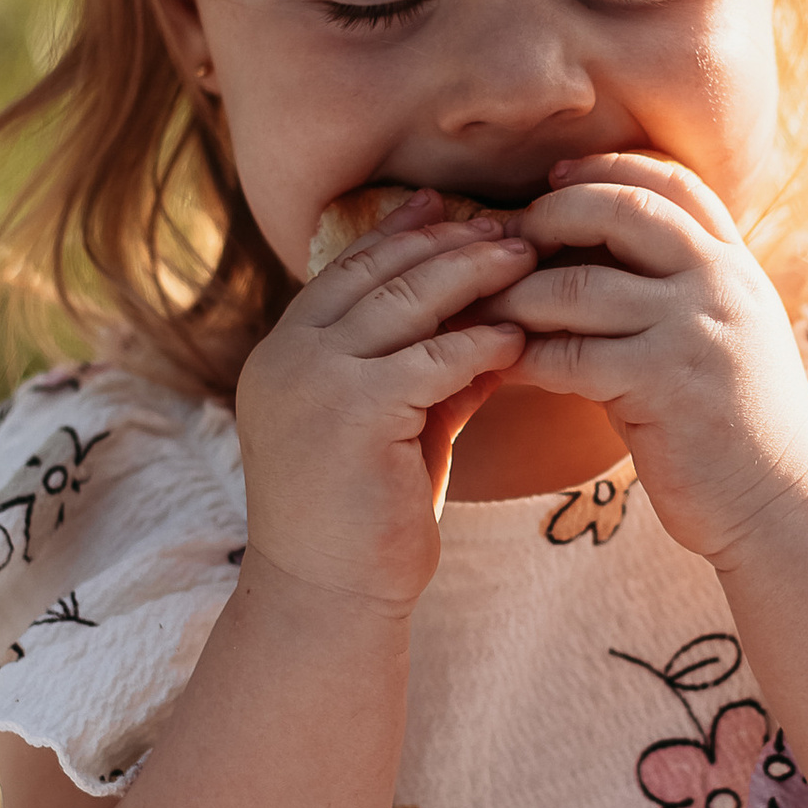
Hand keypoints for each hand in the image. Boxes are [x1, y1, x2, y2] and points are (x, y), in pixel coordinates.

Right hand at [235, 198, 535, 608]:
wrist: (329, 601)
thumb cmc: (363, 523)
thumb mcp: (395, 430)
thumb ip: (428, 375)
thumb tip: (493, 325)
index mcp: (282, 356)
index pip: (346, 273)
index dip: (399, 234)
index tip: (447, 207)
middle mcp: (287, 358)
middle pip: (377, 274)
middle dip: (446, 242)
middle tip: (506, 225)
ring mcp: (313, 380)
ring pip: (405, 302)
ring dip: (471, 274)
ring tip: (525, 256)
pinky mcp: (353, 412)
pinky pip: (431, 358)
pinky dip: (478, 342)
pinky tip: (517, 335)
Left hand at [482, 153, 807, 566]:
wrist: (782, 506)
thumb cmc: (739, 427)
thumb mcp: (725, 338)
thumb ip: (678, 292)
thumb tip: (593, 255)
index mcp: (736, 267)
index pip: (672, 181)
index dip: (607, 168)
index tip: (556, 178)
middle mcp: (721, 285)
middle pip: (622, 209)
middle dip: (552, 214)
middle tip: (506, 237)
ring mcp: (693, 332)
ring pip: (578, 287)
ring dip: (519, 297)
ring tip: (484, 309)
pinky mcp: (663, 386)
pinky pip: (569, 356)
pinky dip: (525, 359)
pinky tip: (503, 366)